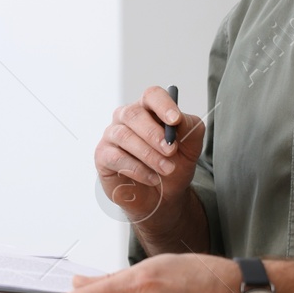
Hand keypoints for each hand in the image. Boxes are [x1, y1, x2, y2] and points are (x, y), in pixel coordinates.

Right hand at [95, 86, 204, 236]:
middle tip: (171, 150)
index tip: (175, 120)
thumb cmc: (173, 164)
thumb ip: (190, 129)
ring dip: (148, 154)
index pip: (152, 96)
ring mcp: (112, 135)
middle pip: (134, 114)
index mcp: (149, 109)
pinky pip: (116, 157)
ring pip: (124, 136)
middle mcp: (126, 117)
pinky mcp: (102, 156)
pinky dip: (137, 169)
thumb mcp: (191, 147)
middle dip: (154, 133)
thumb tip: (180, 121)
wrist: (163, 196)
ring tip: (167, 169)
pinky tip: (152, 178)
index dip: (163, 105)